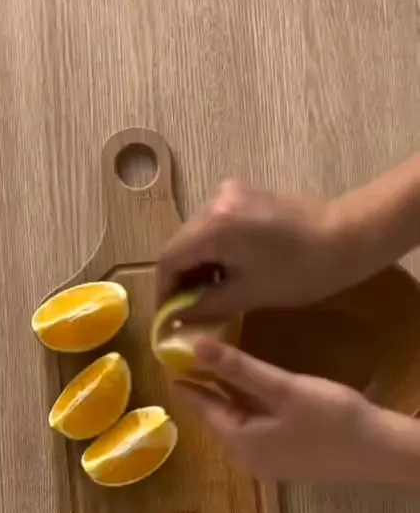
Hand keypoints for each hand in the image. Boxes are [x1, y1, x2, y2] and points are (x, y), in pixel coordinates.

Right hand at [157, 180, 341, 317]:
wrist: (348, 236)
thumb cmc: (301, 271)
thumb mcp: (248, 294)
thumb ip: (206, 305)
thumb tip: (178, 319)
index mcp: (213, 227)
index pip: (169, 260)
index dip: (164, 291)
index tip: (167, 318)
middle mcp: (213, 202)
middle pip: (181, 244)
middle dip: (180, 279)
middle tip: (185, 312)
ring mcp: (229, 194)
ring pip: (198, 235)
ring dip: (198, 264)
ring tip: (206, 296)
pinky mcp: (244, 194)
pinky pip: (216, 225)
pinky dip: (214, 250)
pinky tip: (226, 273)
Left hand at [176, 337, 419, 484]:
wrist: (381, 451)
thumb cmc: (331, 418)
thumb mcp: (282, 388)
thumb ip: (238, 368)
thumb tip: (196, 347)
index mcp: (243, 444)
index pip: (206, 411)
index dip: (191, 386)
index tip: (173, 367)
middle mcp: (251, 459)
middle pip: (222, 420)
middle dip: (210, 391)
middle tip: (194, 361)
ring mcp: (273, 462)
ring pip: (242, 424)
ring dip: (232, 399)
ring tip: (220, 370)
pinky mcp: (292, 459)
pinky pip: (261, 430)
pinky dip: (253, 408)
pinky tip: (257, 392)